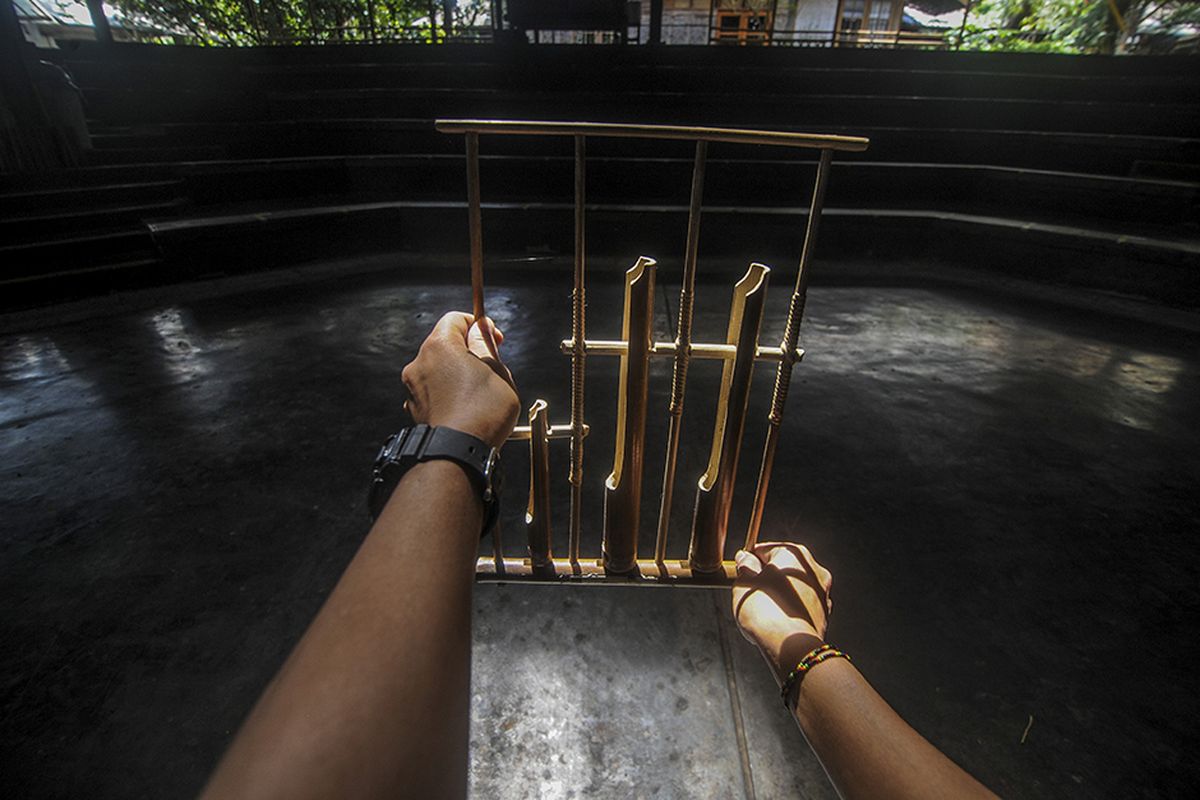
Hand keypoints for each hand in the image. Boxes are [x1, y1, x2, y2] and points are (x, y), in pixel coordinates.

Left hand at [401, 312, 519, 447]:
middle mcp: (419, 363)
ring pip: (439, 371)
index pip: (456, 319)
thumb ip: (486, 346)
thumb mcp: (498, 371)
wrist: (459, 453)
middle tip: (491, 368)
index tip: (494, 339)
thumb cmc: (482, 412)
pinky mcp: (415, 410)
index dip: (478, 325)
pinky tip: (467, 409)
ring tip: (482, 394)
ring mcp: (413, 389)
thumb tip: (481, 330)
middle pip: (445, 345)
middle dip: (469, 352)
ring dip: (458, 375)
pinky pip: (434, 393)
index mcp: (439, 346)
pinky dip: (449, 395)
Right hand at [732, 543, 833, 677]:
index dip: (749, 561)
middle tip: (749, 594)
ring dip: (779, 596)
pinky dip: (790, 612)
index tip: (741, 573)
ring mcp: (822, 593)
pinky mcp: (824, 615)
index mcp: (793, 554)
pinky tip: (777, 622)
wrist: (788, 647)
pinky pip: (801, 608)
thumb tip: (745, 558)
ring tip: (762, 612)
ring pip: (794, 589)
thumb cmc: (765, 610)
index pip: (765, 550)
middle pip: (783, 569)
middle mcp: (813, 569)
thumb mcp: (744, 583)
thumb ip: (745, 566)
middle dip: (766, 579)